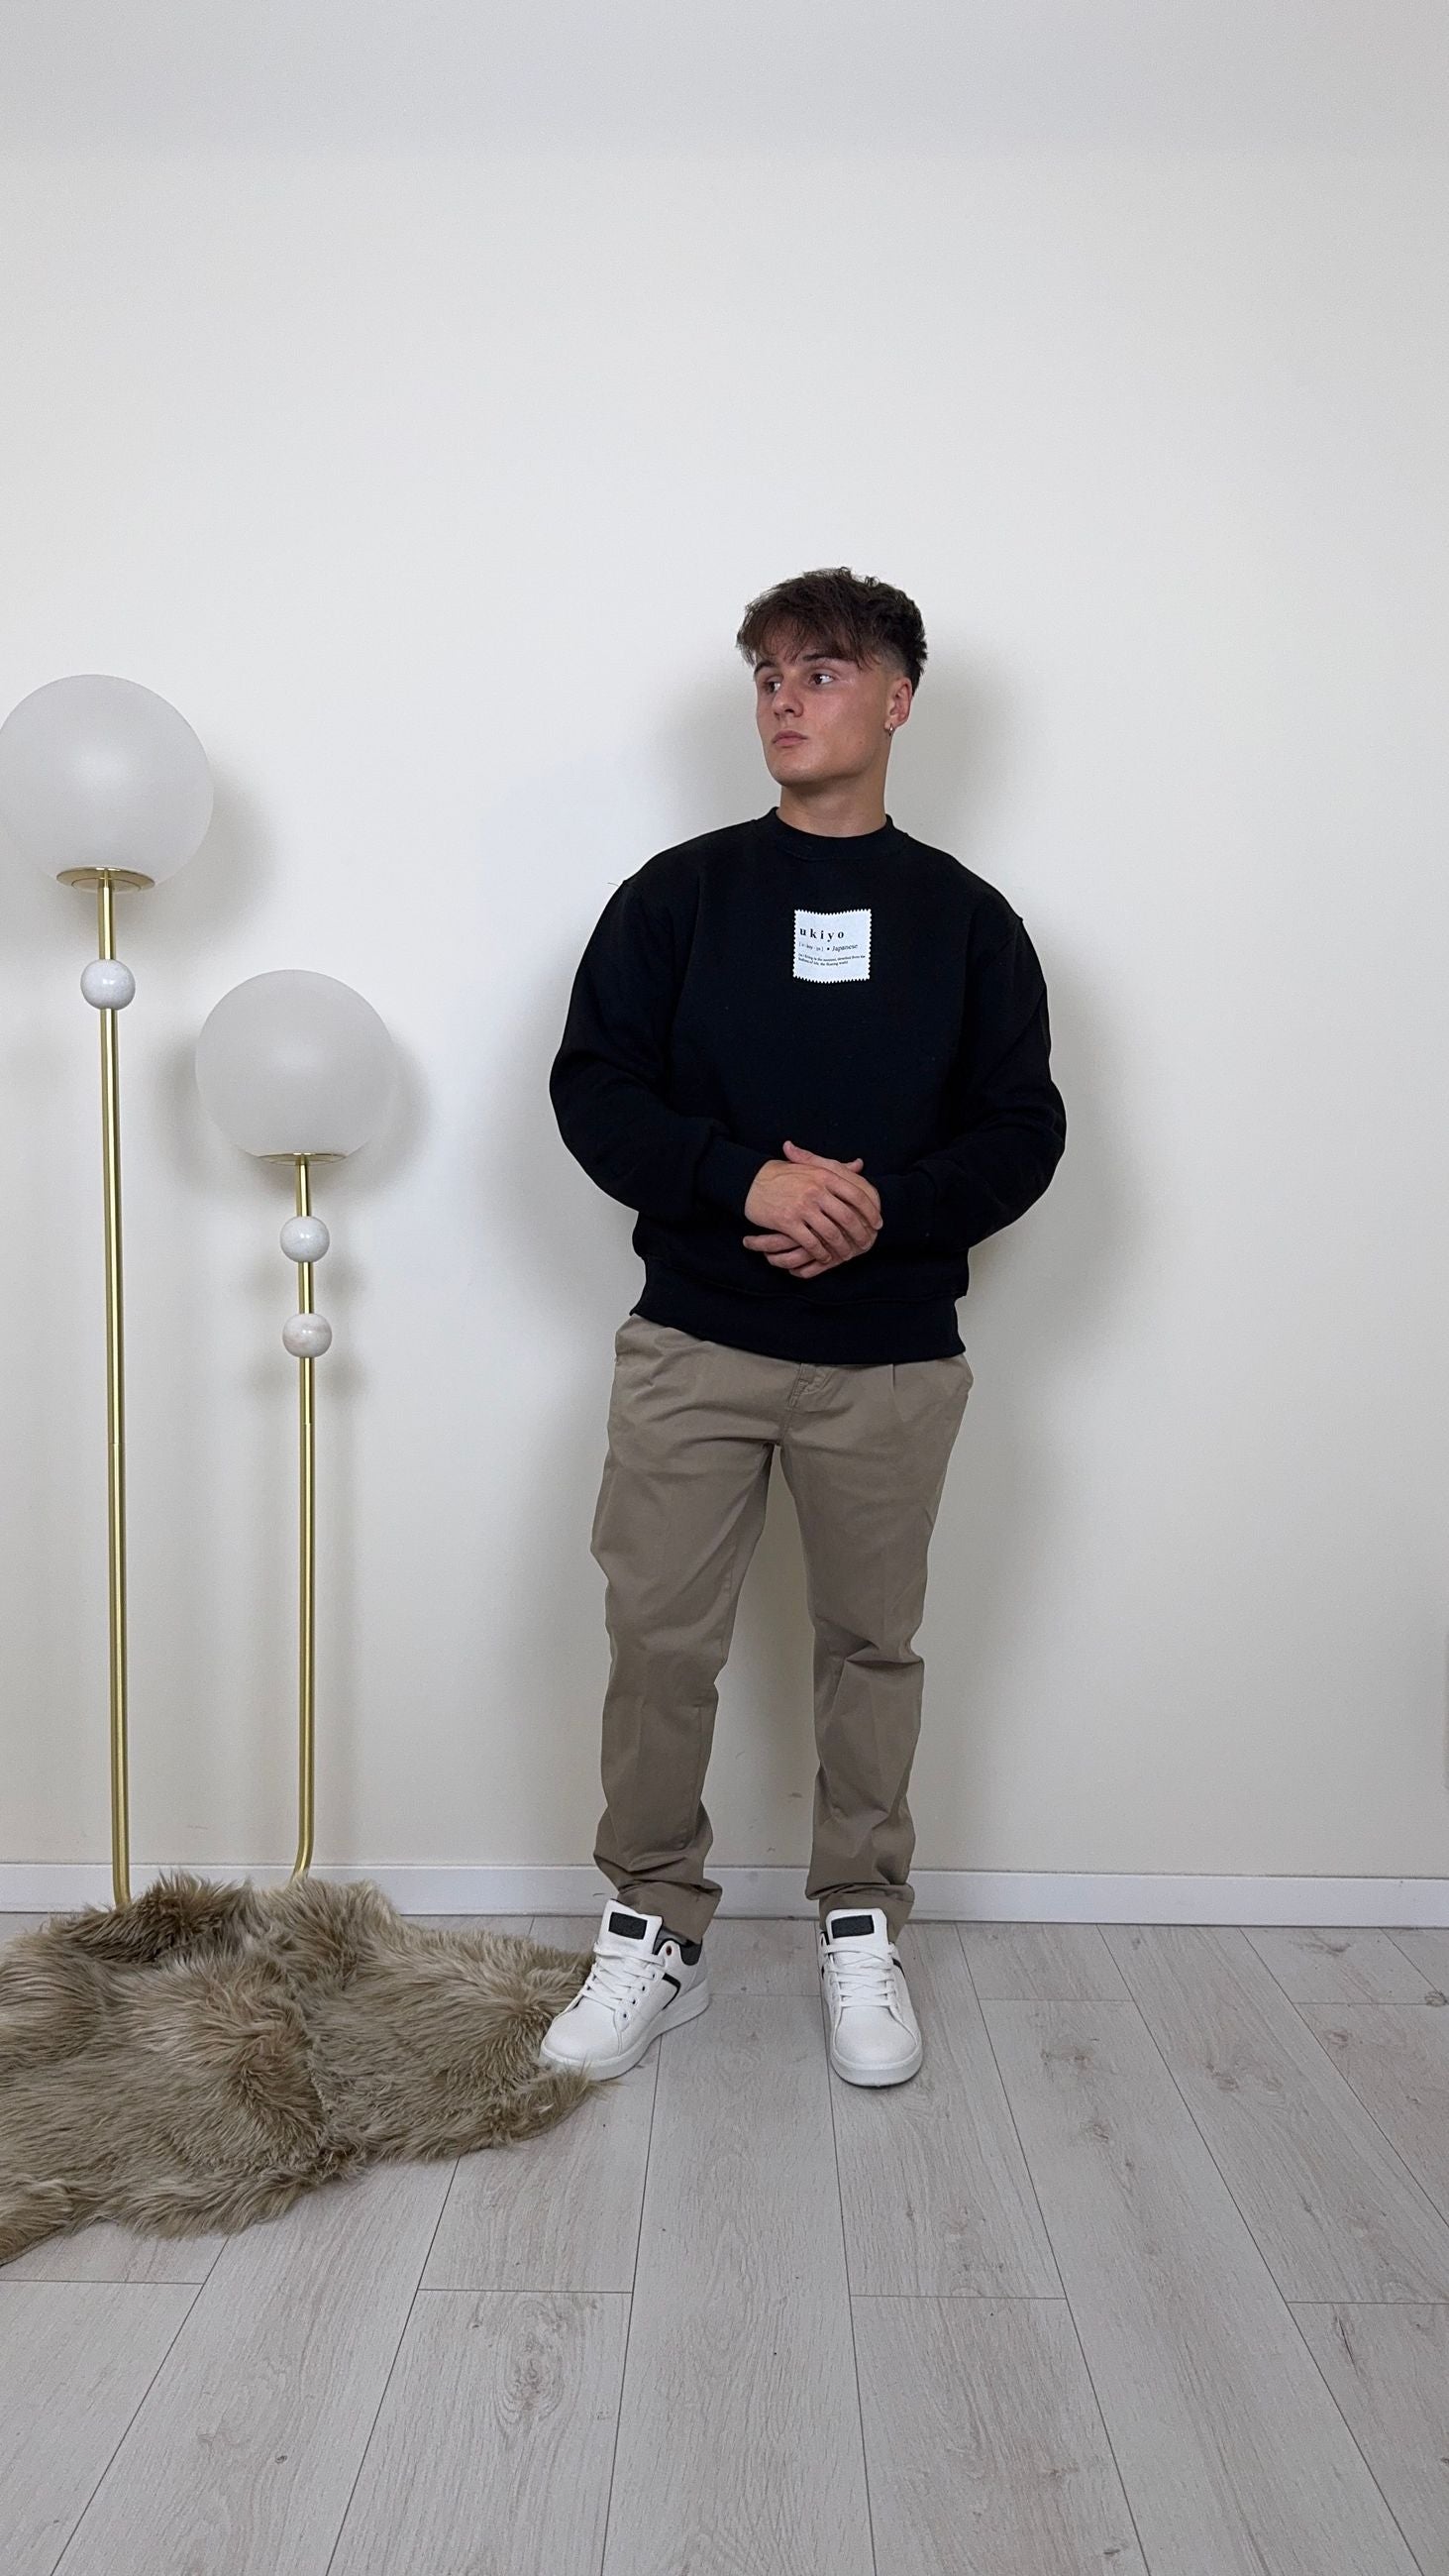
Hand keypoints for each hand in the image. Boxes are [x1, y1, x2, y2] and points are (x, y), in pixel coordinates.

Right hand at [742, 1138, 881, 1277]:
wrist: (751, 1181)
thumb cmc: (783, 1174)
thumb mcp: (811, 1166)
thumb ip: (836, 1167)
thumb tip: (859, 1165)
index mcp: (824, 1175)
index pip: (856, 1195)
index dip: (871, 1211)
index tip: (878, 1223)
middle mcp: (816, 1190)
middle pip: (847, 1217)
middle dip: (860, 1234)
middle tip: (867, 1244)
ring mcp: (802, 1207)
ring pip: (831, 1233)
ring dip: (842, 1248)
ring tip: (847, 1255)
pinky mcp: (788, 1222)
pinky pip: (810, 1243)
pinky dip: (820, 1253)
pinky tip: (825, 1258)